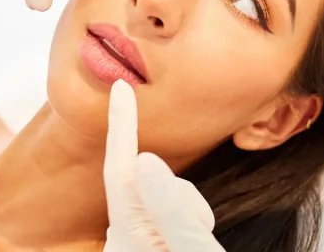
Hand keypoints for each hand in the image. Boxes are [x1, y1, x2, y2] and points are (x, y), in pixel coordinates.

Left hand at [103, 80, 224, 251]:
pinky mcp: (143, 249)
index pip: (121, 169)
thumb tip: (144, 160)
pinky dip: (181, 227)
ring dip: (188, 217)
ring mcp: (130, 247)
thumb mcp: (193, 249)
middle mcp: (121, 242)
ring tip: (196, 246)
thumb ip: (173, 207)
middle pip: (154, 187)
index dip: (123, 124)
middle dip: (183, 199)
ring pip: (165, 203)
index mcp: (130, 235)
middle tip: (202, 231)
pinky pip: (165, 220)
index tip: (121, 87)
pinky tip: (185, 248)